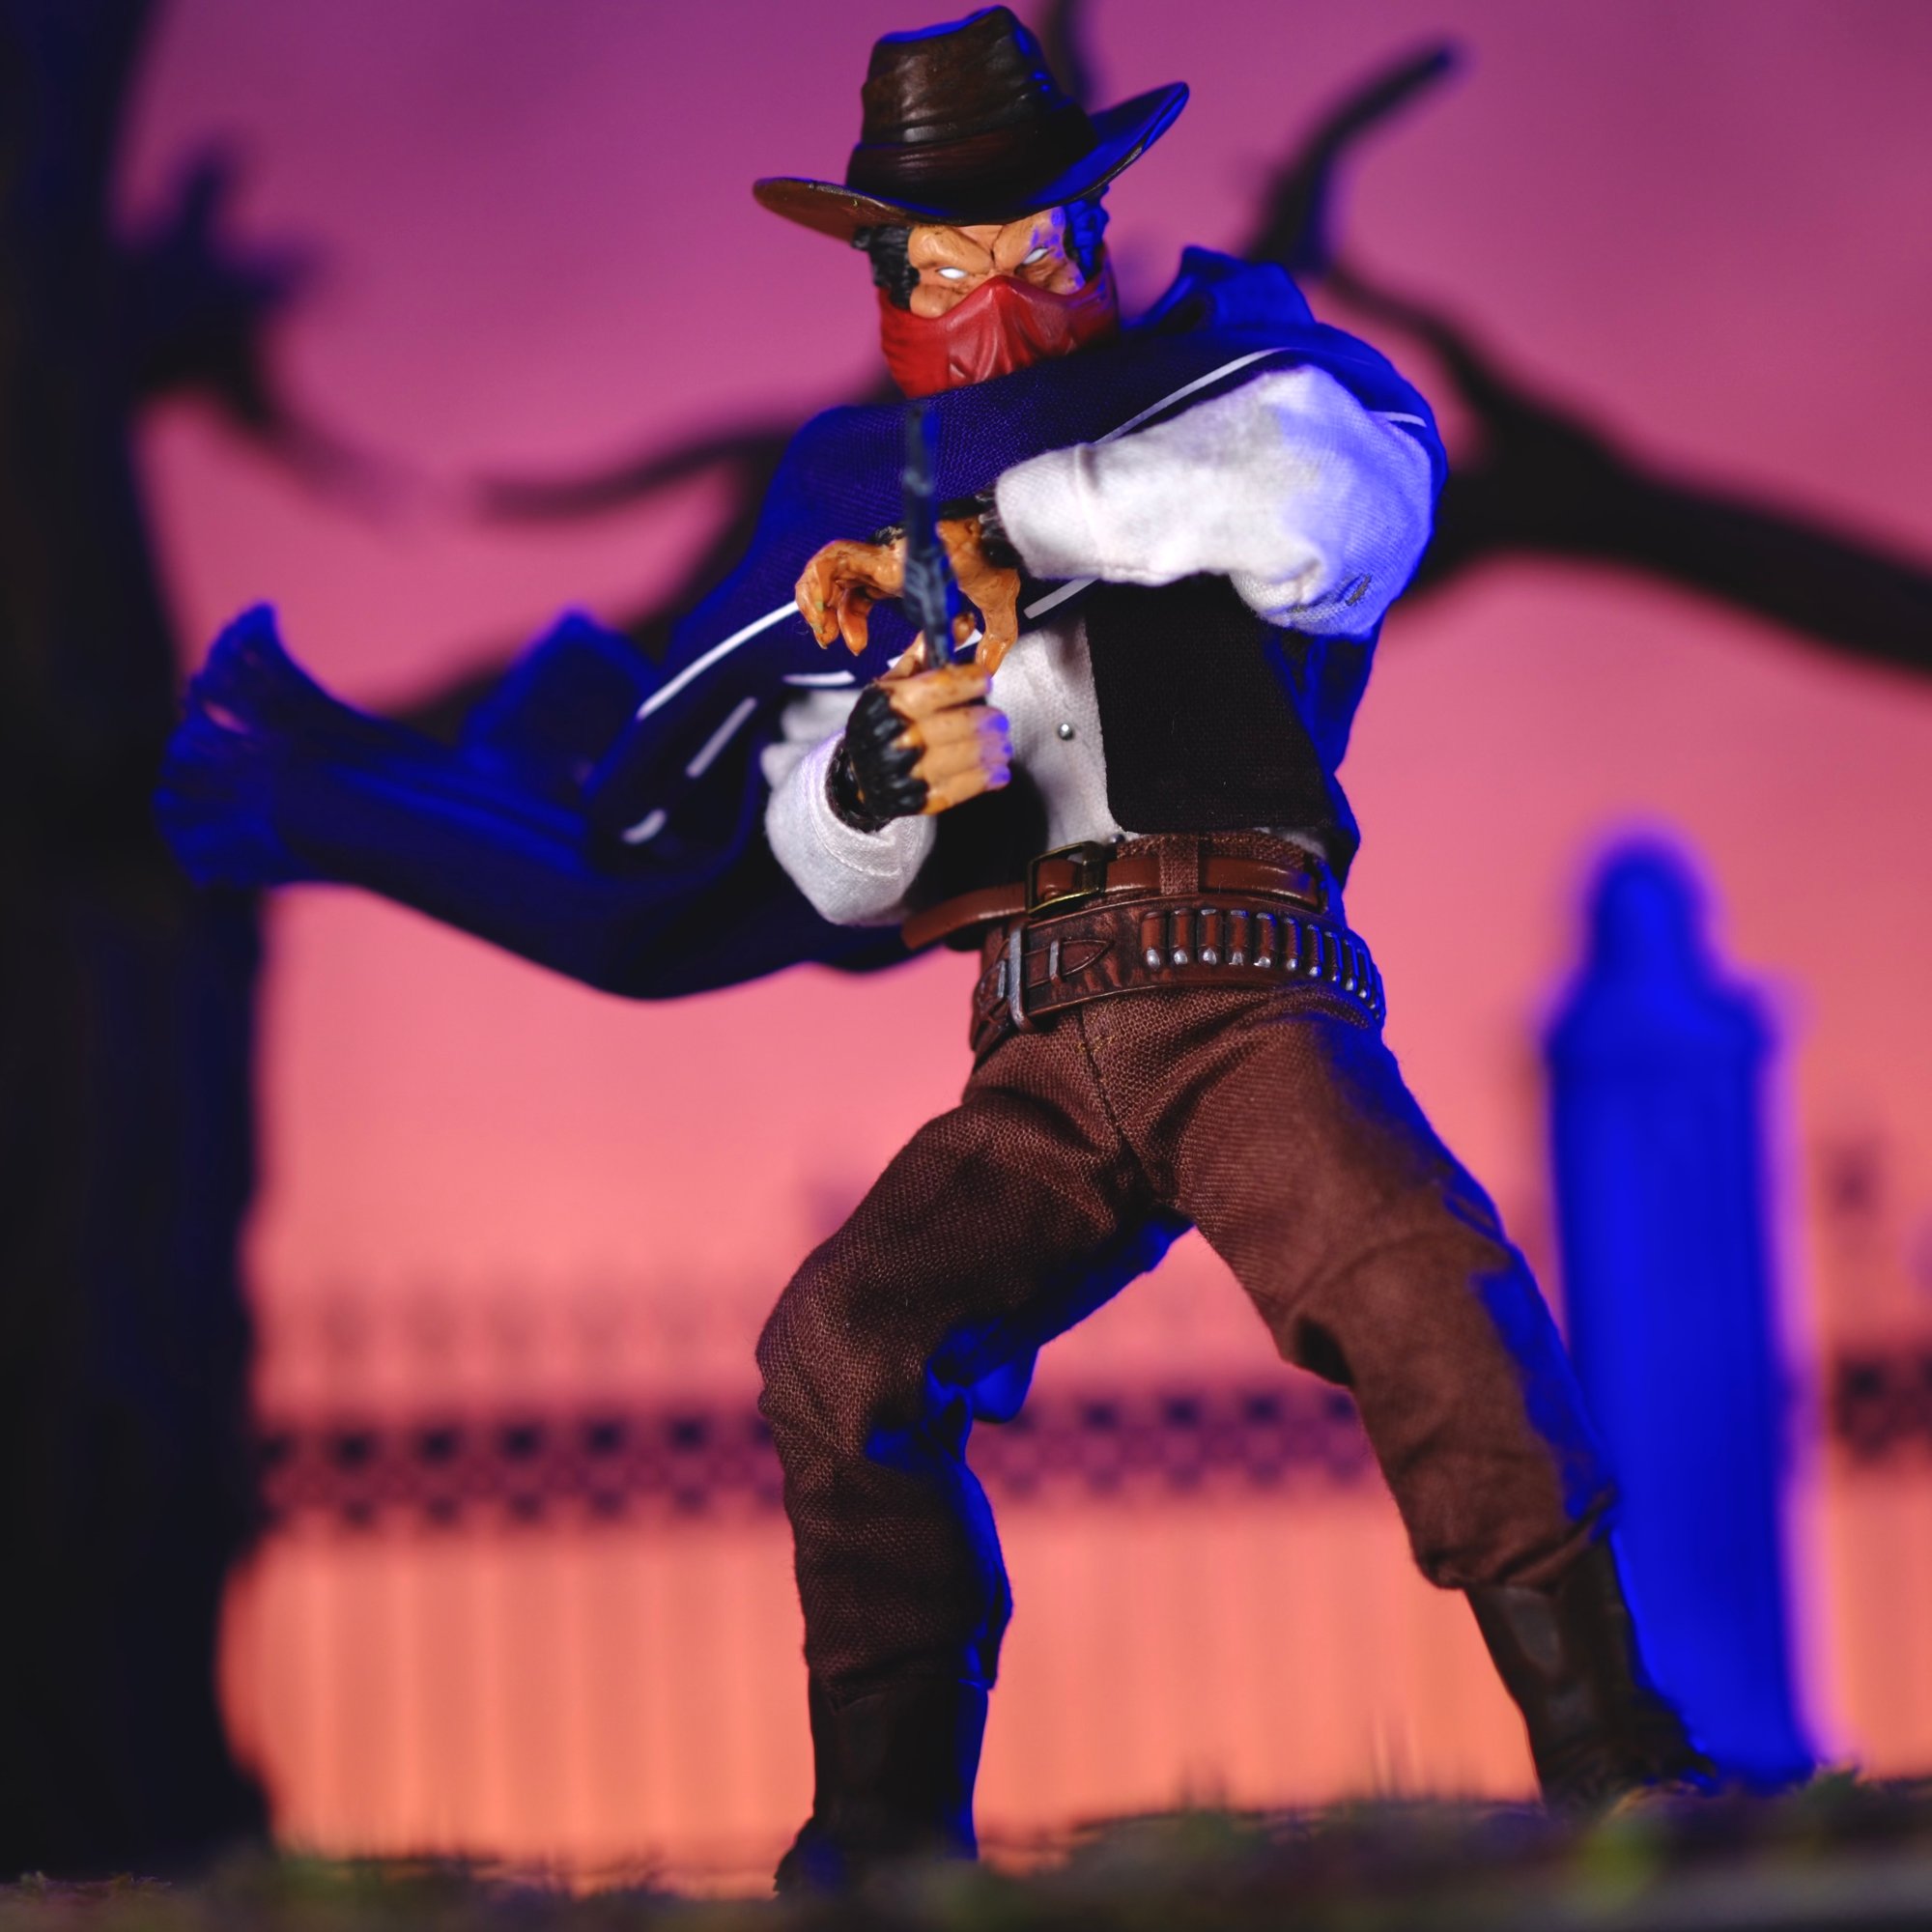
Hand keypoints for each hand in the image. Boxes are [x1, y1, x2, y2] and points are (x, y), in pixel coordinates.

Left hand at [796, 519, 1020, 669]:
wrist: (997, 544)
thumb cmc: (995, 566)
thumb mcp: (993, 613)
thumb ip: (991, 642)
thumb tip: (989, 667)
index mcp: (901, 579)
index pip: (857, 597)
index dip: (847, 622)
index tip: (855, 647)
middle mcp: (885, 568)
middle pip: (834, 584)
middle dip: (822, 613)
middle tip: (826, 639)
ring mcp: (880, 559)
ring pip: (826, 569)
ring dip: (814, 599)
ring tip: (822, 628)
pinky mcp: (878, 554)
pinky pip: (833, 561)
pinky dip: (819, 583)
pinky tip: (825, 609)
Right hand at [832, 664, 1010, 825]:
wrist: (856, 776)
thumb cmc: (880, 723)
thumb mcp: (893, 685)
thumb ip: (926, 655)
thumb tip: (961, 624)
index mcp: (887, 703)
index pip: (934, 688)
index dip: (966, 682)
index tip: (984, 681)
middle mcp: (893, 737)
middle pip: (952, 725)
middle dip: (984, 721)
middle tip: (999, 719)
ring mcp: (903, 772)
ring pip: (958, 759)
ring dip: (990, 750)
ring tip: (1002, 744)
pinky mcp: (915, 799)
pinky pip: (956, 790)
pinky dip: (983, 779)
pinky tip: (998, 770)